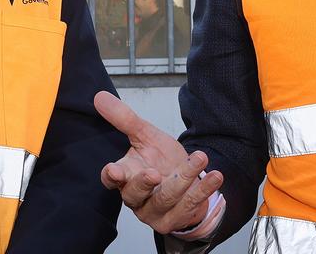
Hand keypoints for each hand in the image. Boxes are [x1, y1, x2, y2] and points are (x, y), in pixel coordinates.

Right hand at [93, 91, 223, 233]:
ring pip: (166, 197)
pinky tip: (216, 175)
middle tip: (153, 173)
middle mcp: (136, 198)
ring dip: (184, 178)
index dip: (111, 176)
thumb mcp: (145, 135)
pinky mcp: (175, 219)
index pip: (111, 179)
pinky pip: (190, 205)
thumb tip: (99, 96)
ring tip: (199, 157)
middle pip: (134, 194)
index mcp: (125, 176)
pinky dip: (204, 190)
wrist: (186, 181)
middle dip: (144, 183)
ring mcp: (155, 211)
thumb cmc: (160, 159)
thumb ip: (124, 118)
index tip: (114, 170)